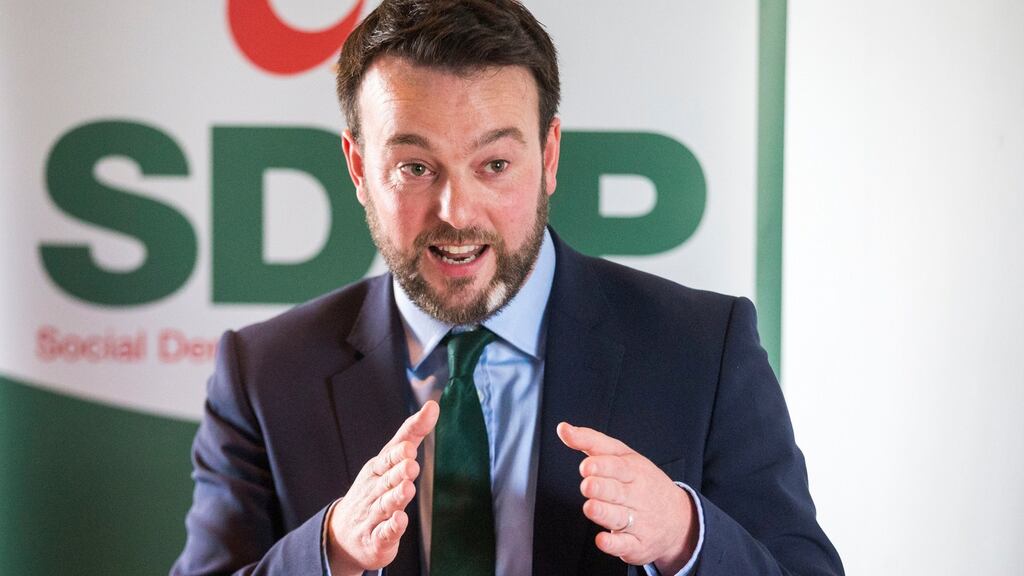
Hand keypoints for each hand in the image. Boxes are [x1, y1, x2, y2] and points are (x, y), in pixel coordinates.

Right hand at [326, 401, 439, 575]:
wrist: (343, 534)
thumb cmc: (374, 490)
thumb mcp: (389, 461)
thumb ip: (411, 434)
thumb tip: (433, 405)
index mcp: (377, 469)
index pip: (387, 458)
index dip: (398, 453)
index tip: (410, 446)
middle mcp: (374, 490)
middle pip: (387, 480)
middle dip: (398, 471)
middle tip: (411, 463)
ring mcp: (372, 515)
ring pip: (385, 505)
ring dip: (396, 496)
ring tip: (408, 487)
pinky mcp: (376, 540)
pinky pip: (384, 533)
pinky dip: (392, 527)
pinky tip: (400, 520)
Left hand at [557, 422, 697, 572]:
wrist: (679, 519)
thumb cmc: (642, 481)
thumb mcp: (622, 456)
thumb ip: (591, 441)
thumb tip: (563, 428)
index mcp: (634, 471)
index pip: (619, 467)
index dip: (602, 466)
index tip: (586, 466)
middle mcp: (637, 495)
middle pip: (618, 491)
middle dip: (602, 488)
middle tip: (587, 485)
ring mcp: (638, 521)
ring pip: (620, 517)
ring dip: (604, 513)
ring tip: (590, 507)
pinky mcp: (637, 545)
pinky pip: (625, 545)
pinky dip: (613, 544)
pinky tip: (602, 539)